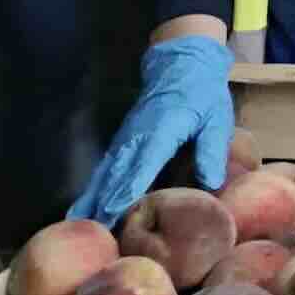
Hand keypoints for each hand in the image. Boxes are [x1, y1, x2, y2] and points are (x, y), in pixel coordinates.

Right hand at [67, 37, 235, 224]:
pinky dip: (93, 185)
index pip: (143, 162)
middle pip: (118, 171)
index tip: (114, 209)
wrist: (182, 63)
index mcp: (162, 129)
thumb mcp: (216, 118)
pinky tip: (84, 205)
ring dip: (92, 196)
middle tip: (94, 231)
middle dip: (104, 201)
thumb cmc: (203, 93)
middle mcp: (137, 135)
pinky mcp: (123, 139)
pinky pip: (106, 166)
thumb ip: (212, 149)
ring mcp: (126, 136)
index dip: (129, 186)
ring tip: (78, 222)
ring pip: (106, 170)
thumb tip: (211, 183)